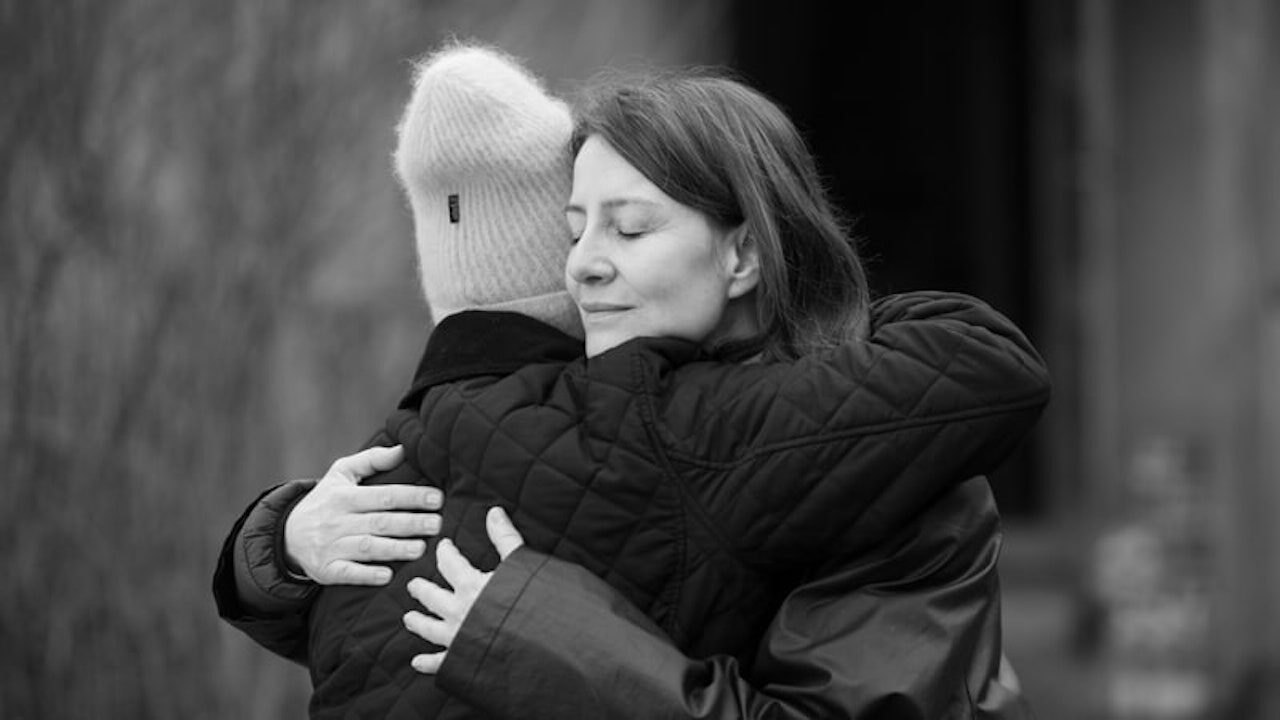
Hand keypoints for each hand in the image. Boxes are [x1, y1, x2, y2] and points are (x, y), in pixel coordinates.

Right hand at [284, 445, 442, 584]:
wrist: (287, 534)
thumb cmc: (326, 500)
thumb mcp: (341, 473)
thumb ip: (372, 460)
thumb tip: (403, 449)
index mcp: (344, 496)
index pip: (383, 495)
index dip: (411, 496)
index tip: (437, 498)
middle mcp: (337, 521)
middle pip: (379, 522)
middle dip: (410, 523)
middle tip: (437, 524)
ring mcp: (331, 546)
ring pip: (367, 547)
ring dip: (394, 549)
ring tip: (421, 549)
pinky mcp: (326, 570)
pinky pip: (347, 573)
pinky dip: (366, 575)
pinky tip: (387, 575)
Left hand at [403, 507, 524, 673]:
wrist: (535, 644)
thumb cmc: (528, 604)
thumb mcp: (520, 563)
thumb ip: (505, 537)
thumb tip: (493, 511)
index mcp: (470, 586)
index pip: (450, 563)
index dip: (445, 552)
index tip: (443, 546)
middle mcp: (457, 611)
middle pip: (432, 597)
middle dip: (423, 589)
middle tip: (413, 584)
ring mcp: (456, 637)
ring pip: (429, 628)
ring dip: (418, 622)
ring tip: (408, 618)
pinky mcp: (462, 659)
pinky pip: (440, 662)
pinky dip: (428, 662)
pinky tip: (417, 662)